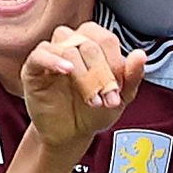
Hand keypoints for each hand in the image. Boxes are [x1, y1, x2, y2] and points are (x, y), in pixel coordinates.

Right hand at [20, 23, 142, 154]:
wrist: (72, 134)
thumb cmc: (94, 111)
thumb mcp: (121, 97)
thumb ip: (132, 76)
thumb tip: (140, 55)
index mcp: (94, 45)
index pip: (105, 39)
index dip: (114, 62)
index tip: (118, 88)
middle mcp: (72, 44)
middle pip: (87, 41)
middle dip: (100, 72)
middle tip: (106, 98)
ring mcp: (51, 54)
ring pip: (66, 45)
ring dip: (82, 71)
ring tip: (90, 97)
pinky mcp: (33, 69)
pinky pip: (40, 55)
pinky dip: (53, 60)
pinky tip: (67, 71)